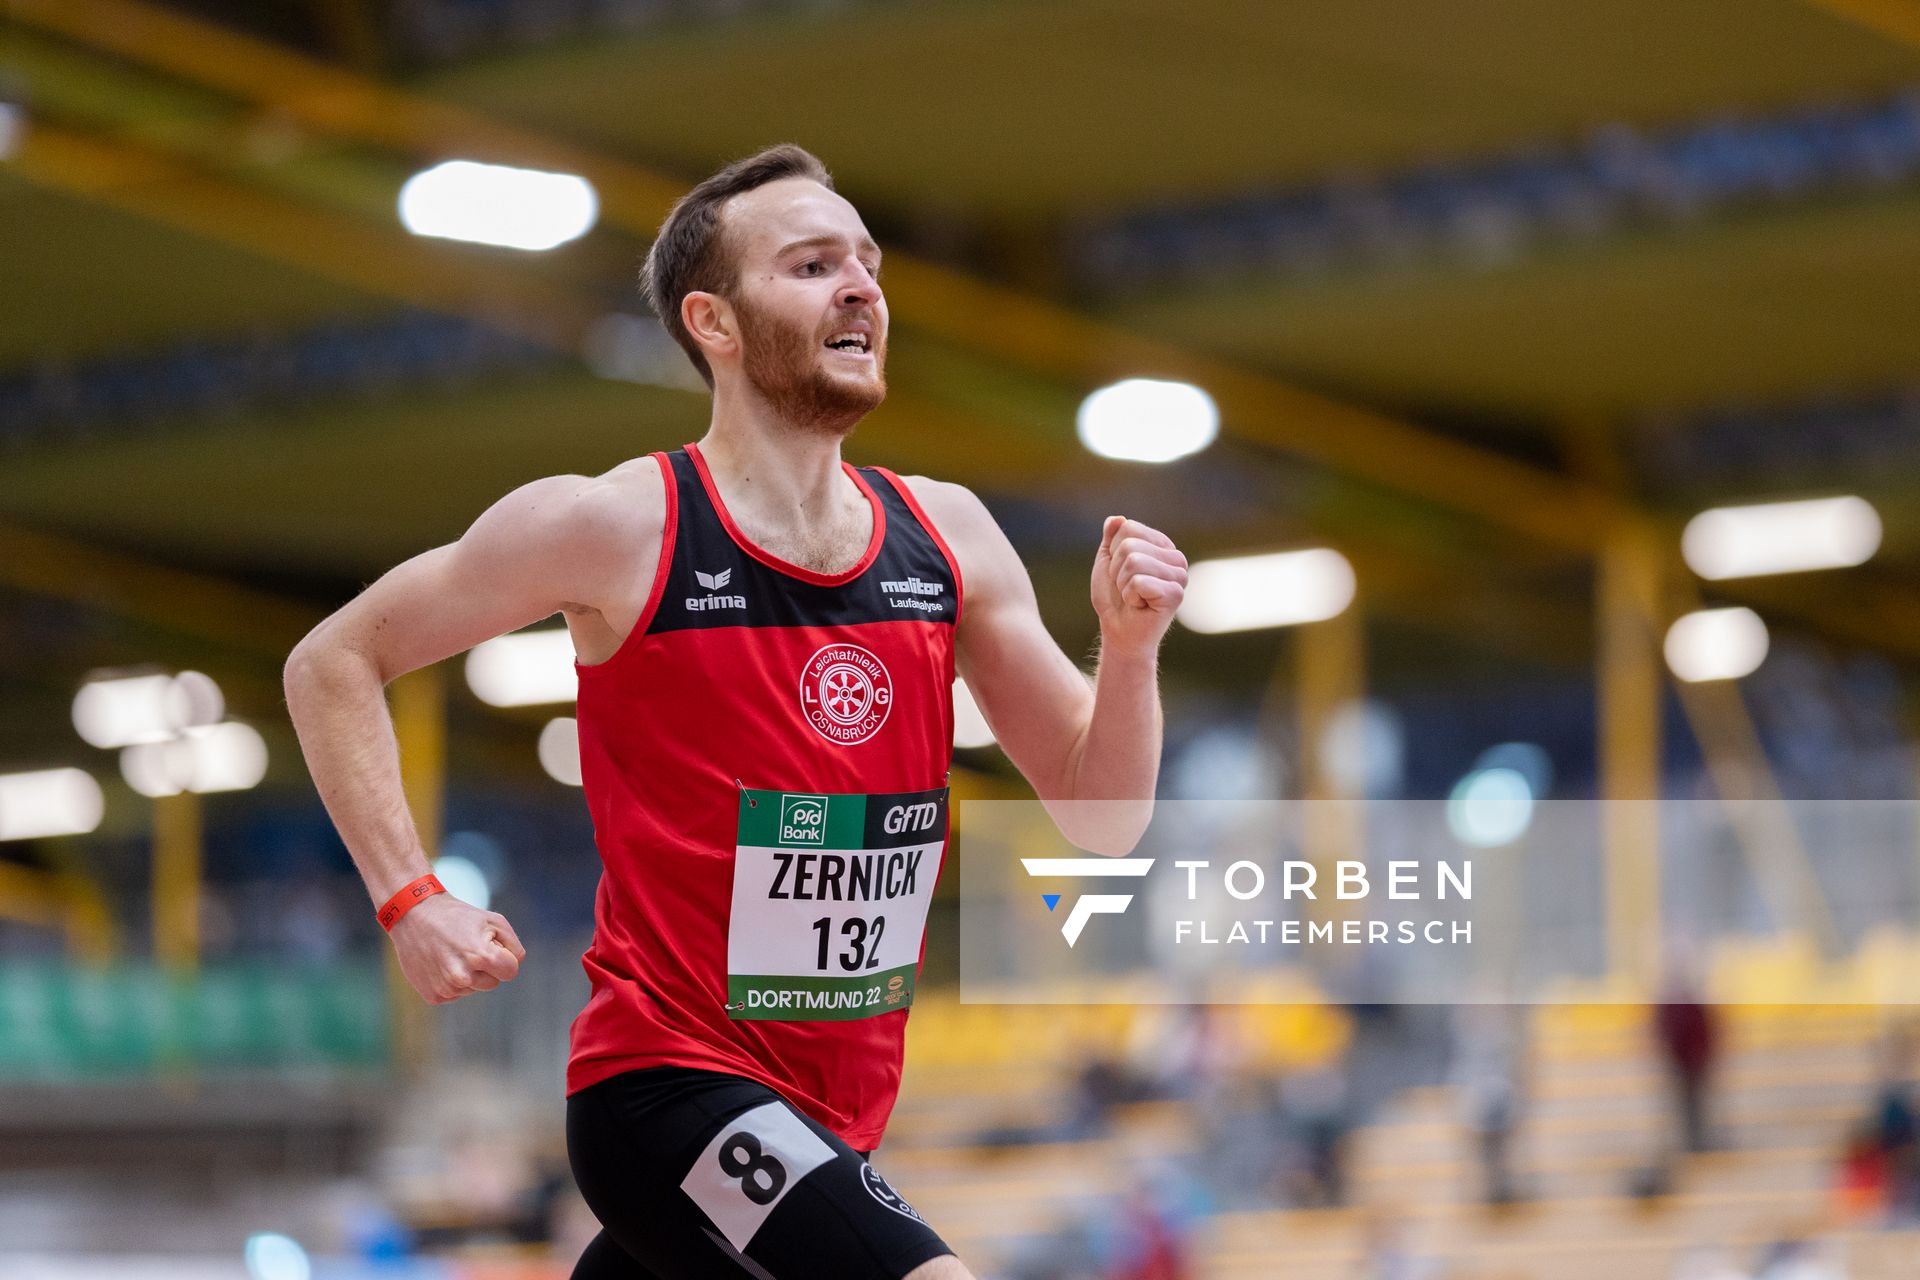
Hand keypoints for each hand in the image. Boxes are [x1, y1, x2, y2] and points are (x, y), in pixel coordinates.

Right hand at [389, 893, 526, 1004]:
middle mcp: (463, 977)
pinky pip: (456, 994)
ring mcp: (446, 988)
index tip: (491, 947)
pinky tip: (441, 963)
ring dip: (468, 975)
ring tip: (452, 953)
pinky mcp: (433, 996)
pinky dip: (451, 982)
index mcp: (481, 957)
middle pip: (492, 983)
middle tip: (468, 947)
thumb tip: (515, 965)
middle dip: (486, 968)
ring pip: (473, 989)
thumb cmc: (458, 916)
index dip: (504, 958)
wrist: (415, 916)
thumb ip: (513, 945)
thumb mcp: (493, 920)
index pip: (510, 972)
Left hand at [1091, 516, 1186, 655]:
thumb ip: (1112, 538)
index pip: (1129, 528)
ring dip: (1122, 584)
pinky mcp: (1175, 595)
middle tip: (1127, 588)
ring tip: (1133, 597)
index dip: (1114, 552)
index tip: (1121, 572)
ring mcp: (1179, 576)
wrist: (1119, 631)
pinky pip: (1139, 582)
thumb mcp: (1107, 562)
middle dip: (1117, 570)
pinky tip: (1139, 606)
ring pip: (1134, 561)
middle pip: (1129, 545)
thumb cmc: (1115, 598)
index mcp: (1163, 545)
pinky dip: (1129, 596)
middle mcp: (1176, 558)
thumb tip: (1117, 519)